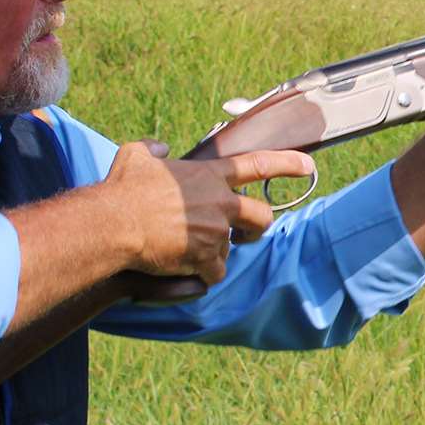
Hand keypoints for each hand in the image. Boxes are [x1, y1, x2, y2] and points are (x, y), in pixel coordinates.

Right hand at [101, 140, 314, 284]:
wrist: (115, 223)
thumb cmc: (123, 190)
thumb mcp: (136, 156)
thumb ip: (153, 149)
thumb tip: (161, 148)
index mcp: (209, 175)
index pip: (258, 165)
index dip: (287, 164)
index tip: (309, 166)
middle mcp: (220, 202)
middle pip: (261, 216)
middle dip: (258, 228)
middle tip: (246, 235)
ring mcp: (216, 231)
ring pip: (230, 249)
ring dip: (214, 254)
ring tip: (185, 253)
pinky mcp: (207, 259)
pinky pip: (215, 274)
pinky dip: (203, 276)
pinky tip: (184, 271)